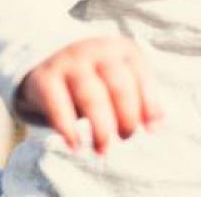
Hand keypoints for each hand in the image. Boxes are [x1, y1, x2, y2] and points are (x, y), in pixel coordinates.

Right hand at [18, 36, 162, 153]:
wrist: (50, 62)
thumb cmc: (98, 78)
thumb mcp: (122, 81)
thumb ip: (141, 100)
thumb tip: (155, 126)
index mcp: (122, 50)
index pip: (141, 77)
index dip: (149, 105)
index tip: (150, 130)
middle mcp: (97, 51)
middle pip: (119, 86)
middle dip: (127, 116)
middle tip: (125, 137)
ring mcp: (70, 63)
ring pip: (90, 96)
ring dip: (100, 127)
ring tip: (102, 149)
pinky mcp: (45, 78)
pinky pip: (58, 105)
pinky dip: (67, 128)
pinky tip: (75, 145)